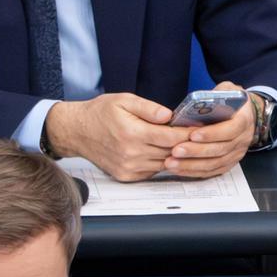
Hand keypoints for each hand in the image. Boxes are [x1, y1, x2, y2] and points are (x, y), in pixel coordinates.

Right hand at [45, 93, 188, 180]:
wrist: (76, 131)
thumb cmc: (100, 113)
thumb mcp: (123, 100)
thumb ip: (148, 108)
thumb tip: (170, 115)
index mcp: (133, 133)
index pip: (172, 138)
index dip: (188, 134)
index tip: (200, 130)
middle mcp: (132, 153)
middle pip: (171, 152)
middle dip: (184, 145)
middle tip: (196, 137)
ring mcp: (129, 167)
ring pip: (164, 164)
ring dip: (173, 156)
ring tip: (178, 144)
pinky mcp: (127, 176)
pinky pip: (152, 172)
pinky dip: (159, 163)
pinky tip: (160, 152)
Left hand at [166, 81, 256, 178]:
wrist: (246, 115)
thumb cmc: (232, 102)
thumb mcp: (227, 91)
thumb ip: (215, 95)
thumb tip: (196, 103)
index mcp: (244, 120)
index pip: (230, 130)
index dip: (211, 133)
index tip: (192, 134)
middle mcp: (243, 139)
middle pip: (220, 149)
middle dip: (196, 151)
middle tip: (175, 151)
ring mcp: (236, 153)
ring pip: (215, 163)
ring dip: (192, 164)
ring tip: (171, 162)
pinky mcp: (229, 162)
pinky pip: (212, 171)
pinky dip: (195, 172)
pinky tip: (179, 169)